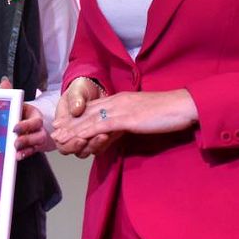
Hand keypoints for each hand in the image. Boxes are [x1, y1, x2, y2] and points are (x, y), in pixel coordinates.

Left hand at [1, 78, 54, 159]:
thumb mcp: (16, 103)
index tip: (15, 127)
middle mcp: (38, 127)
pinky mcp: (34, 147)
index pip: (36, 120)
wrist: (26, 122)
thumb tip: (4, 82)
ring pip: (38, 143)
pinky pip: (33, 151)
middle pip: (39, 134)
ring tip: (16, 149)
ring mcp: (37, 137)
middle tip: (15, 141)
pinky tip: (18, 156)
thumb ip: (10, 93)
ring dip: (27, 147)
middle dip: (28, 138)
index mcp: (34, 115)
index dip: (27, 125)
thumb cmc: (20, 112)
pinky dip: (26, 154)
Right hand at [52, 77, 110, 156]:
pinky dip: (105, 141)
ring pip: (89, 150)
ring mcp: (87, 137)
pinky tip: (110, 133)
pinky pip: (102, 145)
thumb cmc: (82, 89)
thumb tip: (75, 111)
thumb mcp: (76, 90)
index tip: (79, 138)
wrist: (96, 88)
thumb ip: (75, 99)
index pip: (61, 143)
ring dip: (95, 144)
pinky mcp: (100, 137)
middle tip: (88, 139)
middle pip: (75, 150)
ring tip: (103, 135)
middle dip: (82, 146)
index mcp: (63, 125)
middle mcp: (74, 134)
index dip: (69, 144)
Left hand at [53, 89, 197, 158]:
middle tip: (54, 132)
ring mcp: (121, 108)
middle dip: (70, 123)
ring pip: (90, 119)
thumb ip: (131, 119)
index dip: (78, 116)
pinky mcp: (126, 118)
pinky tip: (77, 138)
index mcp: (121, 100)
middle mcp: (117, 101)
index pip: (95, 107)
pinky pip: (102, 126)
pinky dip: (87, 132)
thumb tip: (122, 128)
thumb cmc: (168, 112)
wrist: (184, 105)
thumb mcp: (144, 115)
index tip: (65, 124)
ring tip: (59, 137)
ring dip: (73, 129)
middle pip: (88, 113)